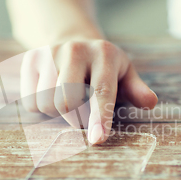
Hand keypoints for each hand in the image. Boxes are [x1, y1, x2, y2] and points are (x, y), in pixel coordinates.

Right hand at [20, 39, 157, 143]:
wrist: (73, 40)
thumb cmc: (104, 66)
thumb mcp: (124, 74)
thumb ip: (136, 89)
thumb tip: (150, 102)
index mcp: (104, 54)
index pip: (101, 91)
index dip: (99, 118)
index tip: (98, 140)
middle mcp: (75, 49)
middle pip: (66, 101)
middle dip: (74, 119)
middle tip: (82, 115)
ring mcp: (49, 52)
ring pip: (45, 103)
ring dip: (57, 113)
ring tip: (68, 99)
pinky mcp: (30, 59)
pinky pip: (30, 99)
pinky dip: (41, 106)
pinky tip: (51, 93)